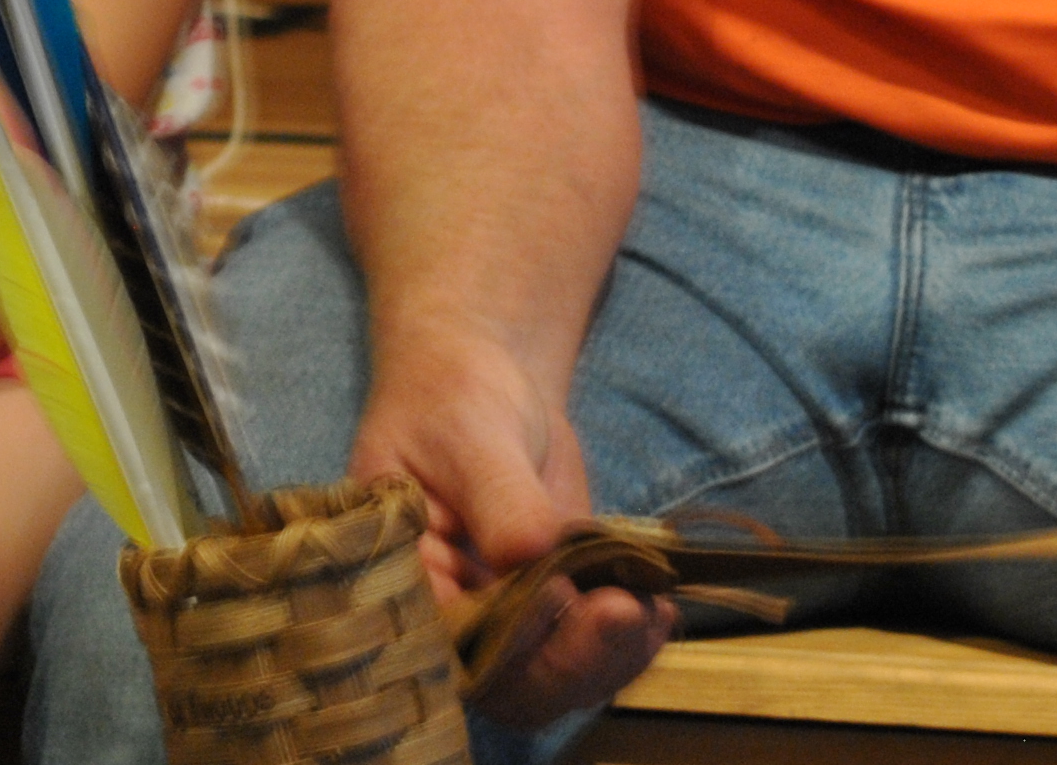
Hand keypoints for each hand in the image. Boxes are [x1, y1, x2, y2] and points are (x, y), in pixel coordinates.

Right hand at [351, 317, 668, 727]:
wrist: (484, 376)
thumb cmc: (451, 392)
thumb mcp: (469, 433)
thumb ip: (500, 502)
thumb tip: (533, 562)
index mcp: (399, 578)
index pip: (448, 644)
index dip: (506, 644)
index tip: (559, 596)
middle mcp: (448, 613)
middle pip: (506, 682)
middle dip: (570, 662)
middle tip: (624, 611)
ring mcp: (503, 615)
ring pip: (554, 678)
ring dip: (609, 658)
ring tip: (650, 610)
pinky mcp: (551, 603)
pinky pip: (586, 649)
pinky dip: (627, 640)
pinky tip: (657, 607)